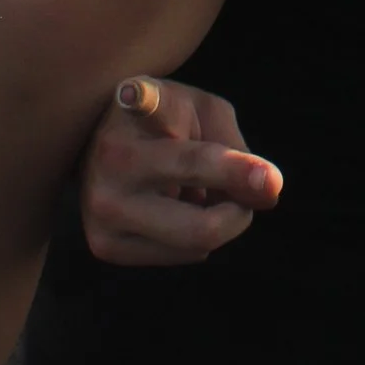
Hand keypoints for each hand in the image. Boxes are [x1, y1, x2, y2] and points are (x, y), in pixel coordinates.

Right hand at [77, 78, 281, 265]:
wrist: (94, 137)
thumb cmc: (163, 117)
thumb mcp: (202, 109)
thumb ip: (236, 147)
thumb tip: (267, 194)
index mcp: (133, 120)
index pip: (193, 158)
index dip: (231, 170)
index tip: (270, 181)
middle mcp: (111, 169)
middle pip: (200, 227)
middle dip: (240, 213)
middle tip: (254, 192)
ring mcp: (101, 214)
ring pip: (195, 245)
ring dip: (219, 220)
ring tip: (202, 190)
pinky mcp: (104, 246)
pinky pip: (181, 255)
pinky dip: (195, 236)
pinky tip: (175, 206)